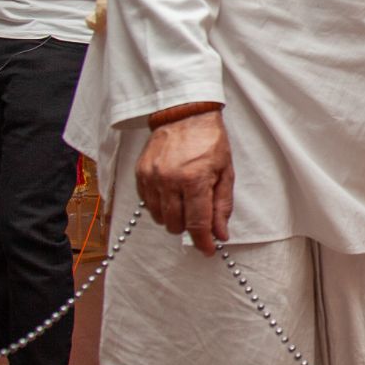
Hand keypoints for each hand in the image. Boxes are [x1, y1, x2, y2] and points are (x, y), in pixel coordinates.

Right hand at [137, 109, 234, 254]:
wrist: (185, 114)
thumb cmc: (209, 141)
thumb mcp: (225, 172)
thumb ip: (222, 206)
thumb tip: (220, 234)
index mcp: (195, 180)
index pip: (197, 224)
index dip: (204, 242)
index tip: (209, 250)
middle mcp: (170, 181)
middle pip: (176, 225)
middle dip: (189, 227)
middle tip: (198, 216)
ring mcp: (152, 178)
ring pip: (160, 218)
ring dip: (174, 218)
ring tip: (185, 201)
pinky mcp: (140, 174)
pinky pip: (147, 204)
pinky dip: (160, 206)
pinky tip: (171, 195)